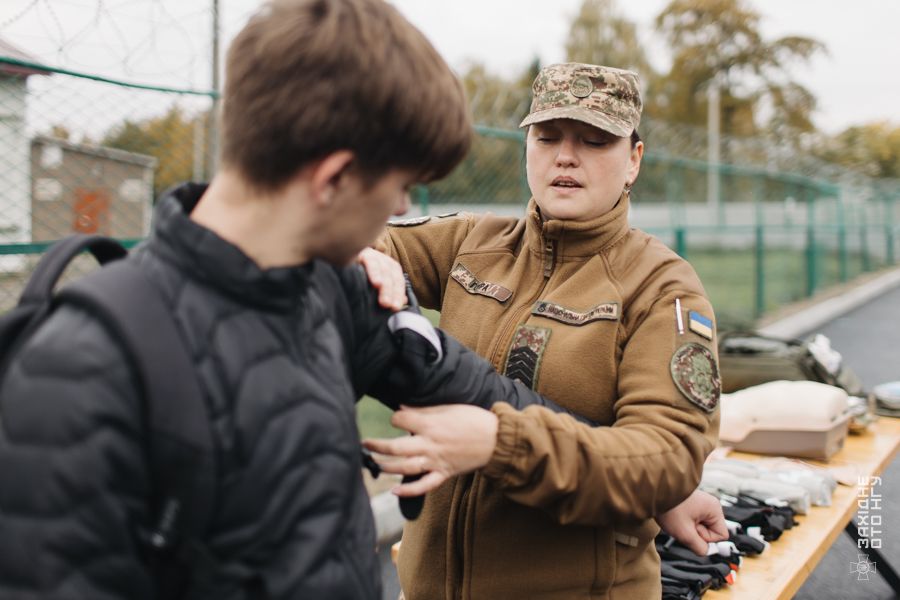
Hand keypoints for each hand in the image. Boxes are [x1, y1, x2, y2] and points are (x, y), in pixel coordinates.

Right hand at [358, 247, 405, 310]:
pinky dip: (375, 272)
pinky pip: (371, 262)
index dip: (398, 294)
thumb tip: (403, 301)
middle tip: (388, 305)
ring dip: (385, 284)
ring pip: (384, 270)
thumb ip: (390, 291)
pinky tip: (376, 282)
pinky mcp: (363, 253)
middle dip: (391, 292)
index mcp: (391, 268)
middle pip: (392, 276)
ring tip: (384, 299)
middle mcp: (384, 261)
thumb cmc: (361, 274)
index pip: (398, 281)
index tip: (395, 307)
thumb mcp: (376, 283)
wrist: (346, 253)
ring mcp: (375, 256)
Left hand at [362, 404, 497, 495]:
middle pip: (397, 447)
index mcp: (431, 424)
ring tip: (373, 464)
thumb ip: (423, 410)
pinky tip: (394, 490)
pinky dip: (409, 490)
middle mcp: (430, 444)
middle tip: (364, 444)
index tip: (396, 418)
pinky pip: (424, 485)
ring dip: (386, 467)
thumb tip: (402, 408)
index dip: (395, 418)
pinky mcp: (443, 474)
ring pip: (405, 467)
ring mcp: (436, 461)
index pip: (402, 420)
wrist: (496, 440)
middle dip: (377, 446)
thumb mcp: (449, 408)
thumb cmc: (474, 420)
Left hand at [656, 489, 728, 555]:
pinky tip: (676, 517)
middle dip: (696, 533)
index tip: (693, 531)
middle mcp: (710, 505)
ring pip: (701, 527)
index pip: (721, 535)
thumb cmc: (668, 508)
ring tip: (678, 520)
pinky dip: (685, 523)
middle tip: (683, 524)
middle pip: (711, 531)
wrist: (653, 492)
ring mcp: (701, 504)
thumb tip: (706, 551)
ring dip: (689, 528)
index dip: (706, 539)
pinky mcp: (692, 505)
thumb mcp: (685, 533)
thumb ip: (700, 547)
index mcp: (714, 509)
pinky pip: (694, 521)